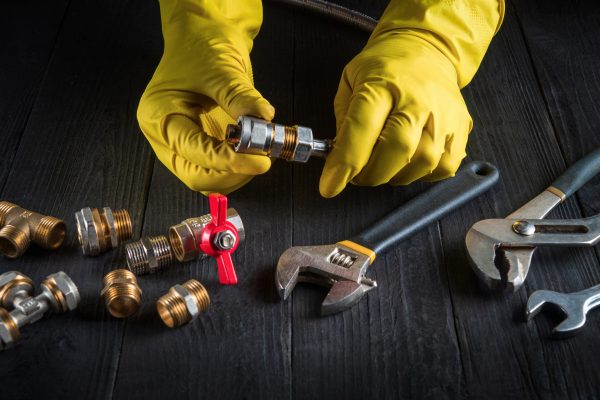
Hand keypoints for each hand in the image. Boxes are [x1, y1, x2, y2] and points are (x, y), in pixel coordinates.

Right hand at [137, 0, 273, 193]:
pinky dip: (238, 167)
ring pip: (208, 178)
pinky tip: (253, 152)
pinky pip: (217, 170)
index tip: (260, 160)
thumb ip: (241, 97)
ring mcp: (182, 144)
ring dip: (237, 173)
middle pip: (197, 176)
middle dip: (232, 173)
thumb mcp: (221, 68)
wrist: (201, 36)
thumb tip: (263, 119)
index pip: (194, 151)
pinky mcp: (200, 147)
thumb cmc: (199, 46)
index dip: (229, 161)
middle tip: (262, 160)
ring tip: (260, 152)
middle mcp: (166, 136)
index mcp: (159, 115)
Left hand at [319, 0, 503, 197]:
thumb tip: (340, 160)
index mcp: (383, 84)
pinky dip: (422, 174)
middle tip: (358, 175)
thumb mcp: (351, 81)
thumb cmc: (385, 67)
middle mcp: (417, 98)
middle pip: (397, 150)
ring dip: (395, 176)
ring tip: (383, 165)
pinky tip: (408, 163)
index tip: (330, 185)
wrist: (427, 48)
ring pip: (423, 162)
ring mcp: (444, 113)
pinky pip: (444, 166)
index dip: (344, 164)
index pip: (362, 129)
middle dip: (371, 174)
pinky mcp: (461, 127)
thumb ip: (343, 120)